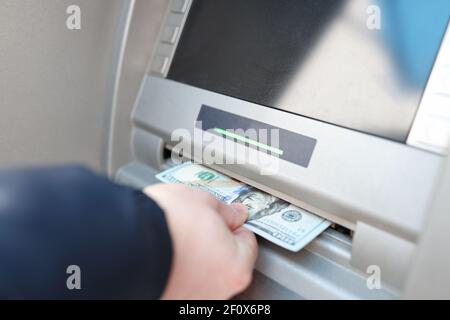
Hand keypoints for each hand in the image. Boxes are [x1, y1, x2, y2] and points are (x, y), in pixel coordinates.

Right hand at [143, 184, 257, 298]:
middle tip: (197, 224)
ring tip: (176, 237)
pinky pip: (181, 280)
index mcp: (235, 267)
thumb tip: (235, 213)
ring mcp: (192, 299)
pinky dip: (176, 268)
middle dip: (214, 242)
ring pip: (203, 273)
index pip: (248, 241)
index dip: (233, 224)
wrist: (123, 241)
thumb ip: (226, 211)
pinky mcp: (170, 299)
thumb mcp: (203, 202)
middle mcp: (218, 291)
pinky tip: (165, 253)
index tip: (223, 218)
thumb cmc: (165, 224)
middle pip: (226, 260)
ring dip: (194, 257)